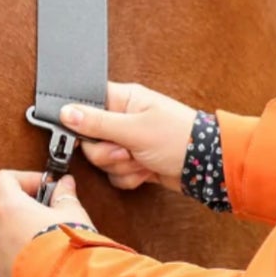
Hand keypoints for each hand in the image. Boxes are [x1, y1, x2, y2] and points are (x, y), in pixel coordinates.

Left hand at [0, 170, 95, 276]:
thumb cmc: (69, 249)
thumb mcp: (74, 215)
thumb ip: (65, 196)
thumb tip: (64, 184)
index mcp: (9, 210)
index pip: (1, 180)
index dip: (22, 178)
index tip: (45, 186)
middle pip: (7, 211)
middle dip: (30, 209)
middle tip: (55, 214)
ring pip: (10, 238)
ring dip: (29, 234)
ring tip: (56, 241)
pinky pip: (14, 260)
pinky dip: (29, 257)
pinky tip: (52, 261)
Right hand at [61, 82, 196, 192]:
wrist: (209, 168)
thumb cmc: (180, 138)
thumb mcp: (134, 129)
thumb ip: (96, 122)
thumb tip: (66, 112)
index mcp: (124, 100)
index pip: (86, 103)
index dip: (81, 120)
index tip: (86, 134)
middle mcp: (124, 119)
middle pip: (90, 138)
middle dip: (107, 152)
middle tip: (126, 150)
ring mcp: (129, 141)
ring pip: (102, 159)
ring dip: (121, 166)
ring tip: (143, 159)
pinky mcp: (135, 161)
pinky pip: (115, 173)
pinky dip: (130, 177)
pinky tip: (147, 170)